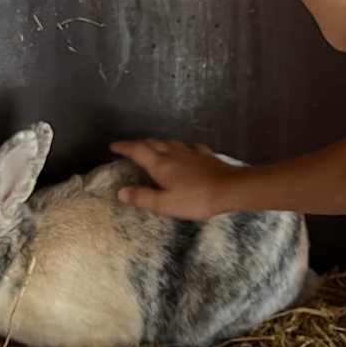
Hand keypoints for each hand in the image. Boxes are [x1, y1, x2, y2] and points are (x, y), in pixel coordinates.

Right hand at [110, 139, 235, 219]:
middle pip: (152, 143)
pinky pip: (188, 147)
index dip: (124, 147)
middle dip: (138, 143)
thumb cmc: (197, 199)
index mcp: (161, 164)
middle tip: (129, 147)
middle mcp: (173, 153)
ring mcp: (191, 152)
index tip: (113, 146)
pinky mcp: (206, 155)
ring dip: (157, 143)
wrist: (231, 188)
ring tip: (152, 147)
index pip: (137, 150)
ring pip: (169, 142)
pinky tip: (184, 150)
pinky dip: (179, 147)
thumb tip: (120, 191)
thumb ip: (143, 197)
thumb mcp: (165, 204)